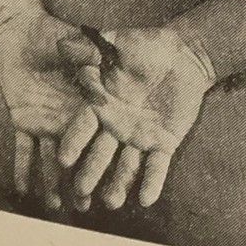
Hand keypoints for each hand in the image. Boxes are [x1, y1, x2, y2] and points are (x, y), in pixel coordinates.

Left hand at [0, 6, 103, 210]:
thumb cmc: (53, 33)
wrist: (24, 31)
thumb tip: (101, 58)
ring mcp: (48, 123)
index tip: (111, 180)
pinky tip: (23, 189)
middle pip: (81, 154)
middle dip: (85, 180)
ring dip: (53, 182)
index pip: (100, 134)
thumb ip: (87, 54)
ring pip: (52, 159)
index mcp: (90, 102)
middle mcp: (71, 118)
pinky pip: (24, 150)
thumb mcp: (73, 42)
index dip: (105, 157)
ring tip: (58, 207)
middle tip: (89, 206)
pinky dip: (23, 169)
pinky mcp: (25, 121)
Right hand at [54, 22, 212, 211]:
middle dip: (90, 172)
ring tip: (111, 203)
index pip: (83, 126)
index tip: (62, 159)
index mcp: (101, 105)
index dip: (74, 142)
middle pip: (100, 153)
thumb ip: (94, 46)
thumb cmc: (147, 45)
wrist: (183, 56)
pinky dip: (152, 182)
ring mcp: (139, 137)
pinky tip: (146, 200)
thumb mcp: (119, 42)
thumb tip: (64, 42)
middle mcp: (116, 126)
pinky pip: (157, 166)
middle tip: (80, 192)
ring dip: (118, 184)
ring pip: (126, 165)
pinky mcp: (163, 143)